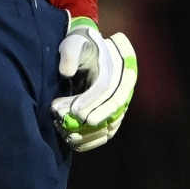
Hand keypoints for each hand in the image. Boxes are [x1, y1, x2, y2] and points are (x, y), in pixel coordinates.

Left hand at [51, 17, 137, 151]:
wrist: (86, 51)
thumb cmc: (81, 47)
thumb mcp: (74, 44)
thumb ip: (70, 55)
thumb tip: (66, 73)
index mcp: (120, 72)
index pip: (110, 92)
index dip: (94, 103)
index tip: (76, 111)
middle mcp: (123, 91)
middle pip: (111, 112)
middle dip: (90, 120)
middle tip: (70, 125)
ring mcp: (118, 106)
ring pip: (109, 126)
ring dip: (90, 133)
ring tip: (68, 134)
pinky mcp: (110, 116)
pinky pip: (105, 133)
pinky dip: (92, 141)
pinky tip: (75, 144)